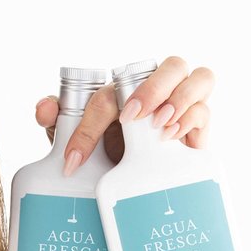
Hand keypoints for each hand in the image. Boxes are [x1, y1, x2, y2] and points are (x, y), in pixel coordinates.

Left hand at [34, 56, 214, 175]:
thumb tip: (44, 109)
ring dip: (181, 97)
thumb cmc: (104, 154)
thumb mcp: (75, 141)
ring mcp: (185, 107)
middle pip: (173, 65)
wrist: (134, 184)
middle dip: (154, 87)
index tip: (78, 154)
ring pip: (200, 78)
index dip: (93, 119)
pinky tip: (171, 137)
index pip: (114, 90)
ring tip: (159, 125)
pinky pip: (206, 113)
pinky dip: (191, 119)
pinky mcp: (199, 131)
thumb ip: (57, 121)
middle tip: (132, 117)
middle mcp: (161, 90)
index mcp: (129, 88)